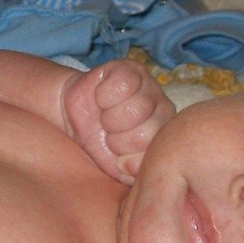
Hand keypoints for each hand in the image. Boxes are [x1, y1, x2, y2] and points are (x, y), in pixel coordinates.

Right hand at [63, 60, 175, 183]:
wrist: (77, 119)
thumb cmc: (101, 144)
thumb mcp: (118, 168)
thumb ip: (134, 173)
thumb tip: (134, 167)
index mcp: (166, 138)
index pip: (154, 155)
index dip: (127, 157)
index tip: (118, 153)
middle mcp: (165, 111)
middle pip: (145, 132)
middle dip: (118, 138)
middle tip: (110, 133)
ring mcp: (151, 88)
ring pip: (134, 108)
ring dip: (110, 117)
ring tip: (106, 117)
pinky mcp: (133, 69)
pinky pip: (122, 84)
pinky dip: (104, 94)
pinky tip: (102, 98)